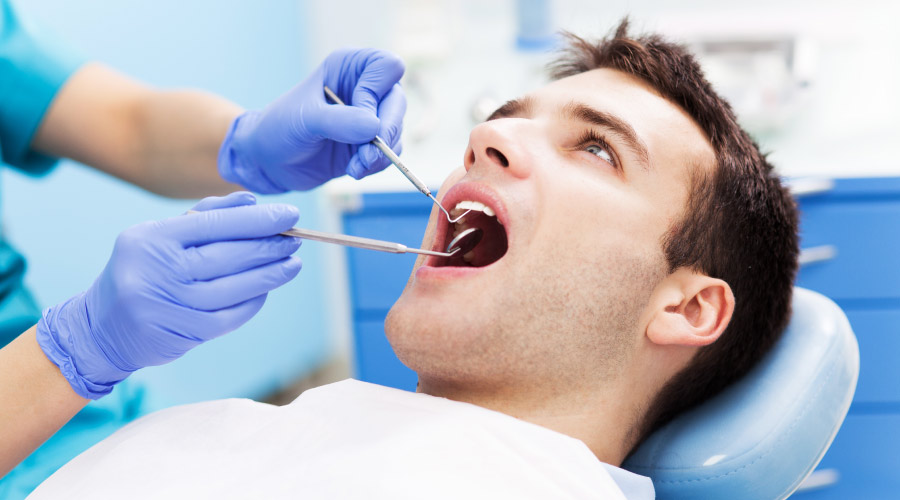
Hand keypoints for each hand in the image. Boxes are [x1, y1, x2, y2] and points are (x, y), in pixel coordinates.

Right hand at [35, 192, 301, 398]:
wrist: (103, 327)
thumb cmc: (144, 270)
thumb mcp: (162, 235)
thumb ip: (206, 215)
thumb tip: (251, 199)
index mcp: (152, 238)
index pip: (215, 224)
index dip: (258, 220)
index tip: (289, 214)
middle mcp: (158, 271)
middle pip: (228, 255)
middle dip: (269, 246)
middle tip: (296, 239)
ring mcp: (169, 305)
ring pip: (234, 287)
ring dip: (270, 275)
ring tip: (293, 263)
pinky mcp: (182, 333)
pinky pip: (231, 315)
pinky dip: (254, 301)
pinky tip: (268, 288)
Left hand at [218, 48, 405, 192]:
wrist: (269, 161)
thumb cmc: (280, 127)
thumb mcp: (305, 119)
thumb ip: (339, 121)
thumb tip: (374, 128)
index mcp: (350, 67)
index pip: (387, 67)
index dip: (376, 93)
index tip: (357, 117)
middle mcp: (365, 88)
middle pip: (398, 102)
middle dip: (386, 132)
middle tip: (367, 155)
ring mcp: (370, 117)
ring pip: (397, 131)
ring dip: (380, 154)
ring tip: (355, 167)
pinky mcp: (370, 143)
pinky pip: (390, 152)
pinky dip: (377, 165)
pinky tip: (354, 170)